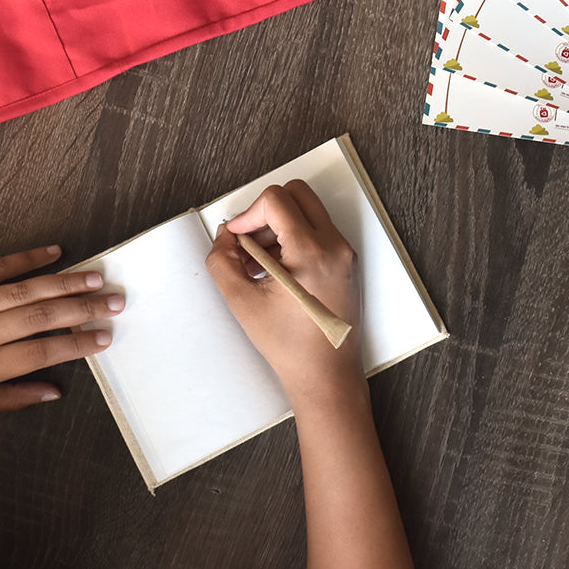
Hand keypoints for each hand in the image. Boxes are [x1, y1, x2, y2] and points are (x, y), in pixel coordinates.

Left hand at [0, 246, 122, 412]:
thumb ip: (10, 399)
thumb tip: (54, 392)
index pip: (42, 353)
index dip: (77, 344)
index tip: (105, 337)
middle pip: (43, 317)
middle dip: (84, 309)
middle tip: (116, 301)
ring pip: (27, 290)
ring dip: (66, 282)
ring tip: (97, 277)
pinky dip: (28, 258)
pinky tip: (55, 252)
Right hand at [206, 181, 363, 410]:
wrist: (326, 375)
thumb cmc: (289, 345)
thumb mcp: (242, 302)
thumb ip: (222, 262)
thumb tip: (225, 236)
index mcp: (311, 251)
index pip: (276, 200)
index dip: (248, 214)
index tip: (236, 238)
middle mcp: (334, 245)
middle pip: (296, 193)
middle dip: (265, 211)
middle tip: (248, 241)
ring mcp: (344, 252)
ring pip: (307, 211)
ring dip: (278, 225)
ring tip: (257, 263)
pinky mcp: (346, 262)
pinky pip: (317, 230)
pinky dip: (294, 238)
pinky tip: (275, 270)